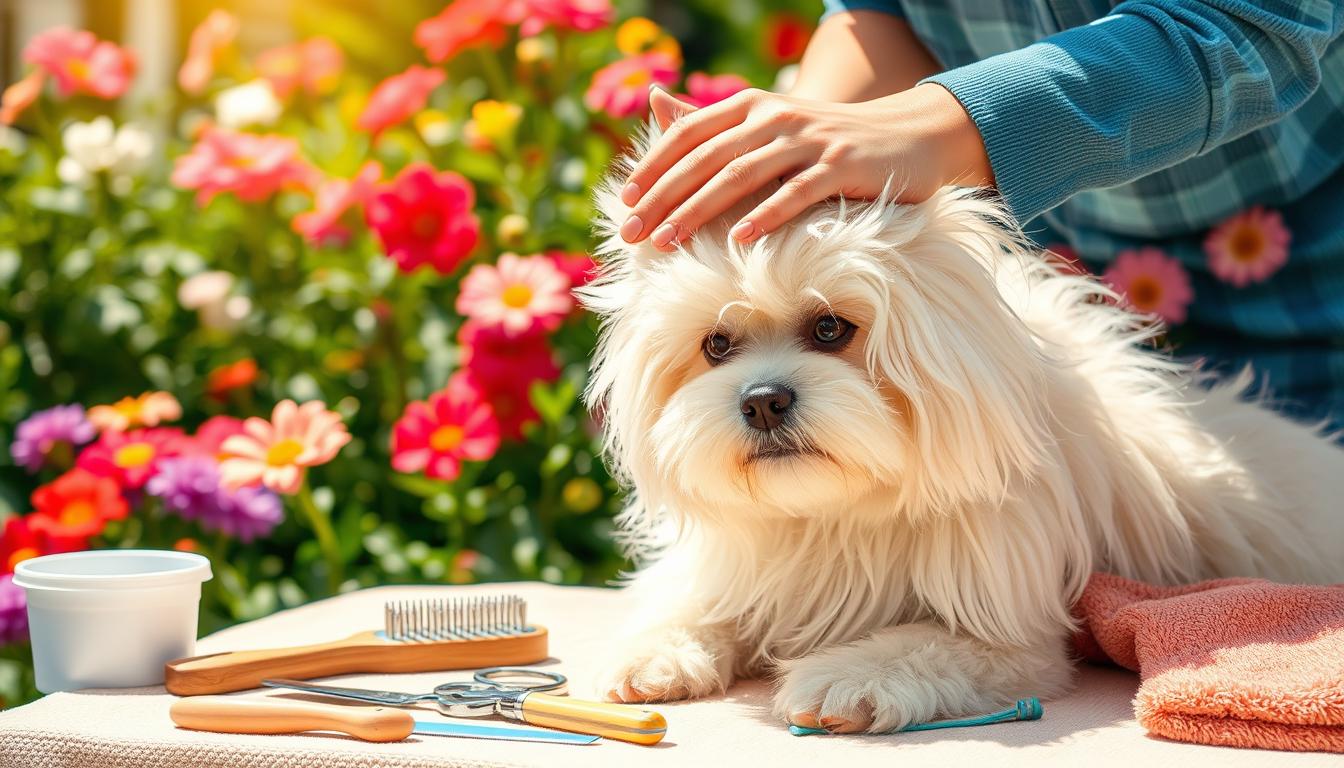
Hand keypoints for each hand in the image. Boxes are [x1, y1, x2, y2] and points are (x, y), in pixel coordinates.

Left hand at [618, 84, 991, 249]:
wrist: (906, 138)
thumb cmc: (824, 142)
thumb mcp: (768, 126)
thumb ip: (714, 122)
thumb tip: (655, 101)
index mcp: (751, 104)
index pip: (688, 133)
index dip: (653, 166)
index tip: (624, 201)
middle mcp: (775, 115)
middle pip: (706, 158)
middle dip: (663, 197)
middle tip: (631, 233)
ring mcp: (809, 140)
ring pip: (742, 176)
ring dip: (699, 211)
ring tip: (668, 242)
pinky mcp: (840, 167)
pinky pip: (795, 193)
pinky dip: (765, 216)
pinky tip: (738, 240)